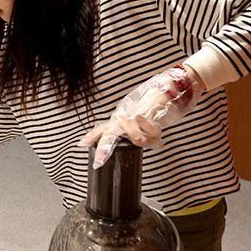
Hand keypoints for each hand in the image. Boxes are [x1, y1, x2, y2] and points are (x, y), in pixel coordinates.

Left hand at [80, 65, 201, 167]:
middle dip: (104, 148)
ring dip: (147, 141)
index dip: (92, 136)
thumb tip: (136, 142)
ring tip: (154, 137)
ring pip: (136, 138)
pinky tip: (158, 131)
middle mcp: (124, 115)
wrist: (168, 89)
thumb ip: (134, 130)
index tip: (82, 143)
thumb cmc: (155, 105)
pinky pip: (150, 131)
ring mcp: (134, 114)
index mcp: (121, 117)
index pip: (103, 127)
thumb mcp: (140, 117)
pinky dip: (156, 134)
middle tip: (99, 161)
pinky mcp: (145, 113)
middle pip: (111, 134)